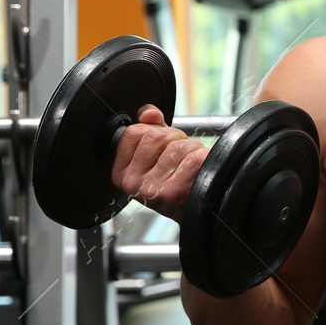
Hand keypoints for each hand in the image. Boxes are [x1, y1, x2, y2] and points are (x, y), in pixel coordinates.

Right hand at [111, 105, 209, 221]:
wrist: (196, 212)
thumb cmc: (175, 184)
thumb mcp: (155, 157)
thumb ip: (150, 129)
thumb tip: (148, 112)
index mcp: (122, 173)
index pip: (133, 132)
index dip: (154, 131)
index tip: (162, 146)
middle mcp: (133, 183)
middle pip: (157, 136)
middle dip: (176, 139)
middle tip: (181, 157)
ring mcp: (153, 189)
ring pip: (178, 146)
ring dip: (192, 149)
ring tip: (190, 166)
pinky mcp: (175, 193)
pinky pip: (194, 158)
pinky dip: (203, 158)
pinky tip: (199, 172)